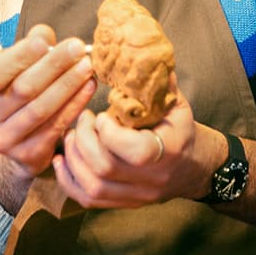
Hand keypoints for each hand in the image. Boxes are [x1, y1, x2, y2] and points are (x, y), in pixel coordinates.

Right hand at [0, 24, 96, 177]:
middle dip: (53, 65)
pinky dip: (74, 105)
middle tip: (76, 48)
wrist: (16, 145)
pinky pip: (55, 126)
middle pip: (23, 89)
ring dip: (67, 85)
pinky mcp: (27, 154)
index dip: (19, 56)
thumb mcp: (15, 71)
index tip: (44, 40)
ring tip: (87, 67)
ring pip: (40, 109)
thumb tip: (44, 34)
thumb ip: (28, 50)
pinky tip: (88, 88)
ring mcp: (5, 138)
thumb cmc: (18, 96)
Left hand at [53, 74, 214, 207]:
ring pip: (93, 188)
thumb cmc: (180, 130)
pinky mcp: (123, 204)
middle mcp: (152, 179)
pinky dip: (69, 181)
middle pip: (105, 170)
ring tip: (71, 137)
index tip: (101, 114)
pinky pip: (88, 200)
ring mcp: (136, 196)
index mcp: (169, 151)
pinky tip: (62, 159)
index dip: (109, 133)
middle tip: (82, 120)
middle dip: (84, 141)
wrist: (193, 168)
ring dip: (74, 159)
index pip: (135, 151)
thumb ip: (158, 83)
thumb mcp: (176, 104)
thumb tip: (142, 50)